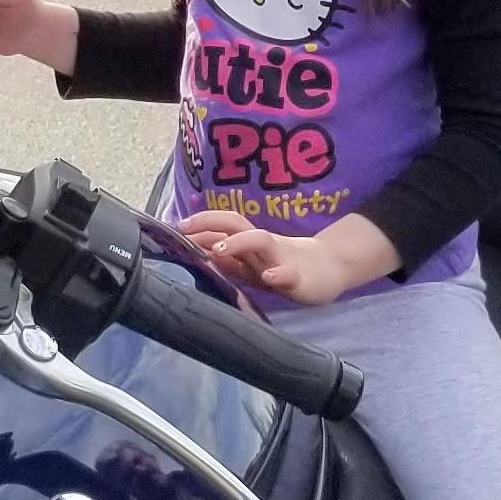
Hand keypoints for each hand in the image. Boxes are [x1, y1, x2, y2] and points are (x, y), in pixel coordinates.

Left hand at [179, 211, 396, 305]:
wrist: (330, 268)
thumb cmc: (285, 266)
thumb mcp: (252, 265)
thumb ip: (227, 260)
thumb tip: (194, 254)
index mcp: (249, 243)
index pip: (221, 226)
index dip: (198, 225)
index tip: (170, 227)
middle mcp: (261, 246)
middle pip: (234, 223)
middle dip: (208, 222)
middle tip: (182, 228)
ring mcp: (279, 259)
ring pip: (259, 241)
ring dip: (237, 242)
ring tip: (216, 250)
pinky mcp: (298, 277)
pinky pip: (287, 274)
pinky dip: (278, 273)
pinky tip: (268, 277)